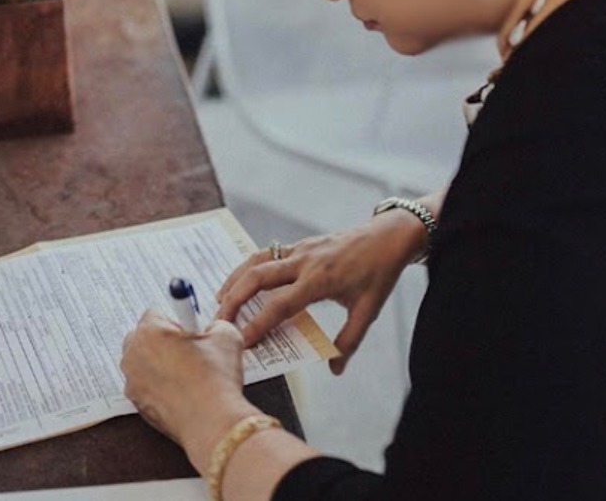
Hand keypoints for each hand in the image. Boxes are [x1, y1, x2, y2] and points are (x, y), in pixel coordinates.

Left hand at [120, 310, 257, 469]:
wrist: (212, 422)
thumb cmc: (215, 381)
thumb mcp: (226, 337)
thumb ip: (215, 324)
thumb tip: (213, 329)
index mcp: (150, 332)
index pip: (155, 313)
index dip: (177, 321)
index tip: (189, 332)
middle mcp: (133, 355)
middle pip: (142, 336)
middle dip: (162, 340)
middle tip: (187, 351)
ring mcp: (132, 383)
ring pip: (142, 363)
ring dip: (158, 363)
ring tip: (187, 373)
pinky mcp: (137, 405)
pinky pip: (145, 387)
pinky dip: (159, 387)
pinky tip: (182, 392)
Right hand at [215, 211, 425, 374]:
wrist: (387, 237)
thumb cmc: (378, 273)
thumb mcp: (368, 310)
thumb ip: (349, 341)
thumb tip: (335, 368)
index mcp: (320, 280)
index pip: (280, 304)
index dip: (258, 323)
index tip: (241, 341)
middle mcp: (304, 262)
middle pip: (258, 277)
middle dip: (234, 299)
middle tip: (218, 322)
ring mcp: (299, 249)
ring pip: (256, 261)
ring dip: (234, 280)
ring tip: (219, 301)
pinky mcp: (299, 244)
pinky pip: (265, 254)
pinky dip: (247, 267)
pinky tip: (239, 280)